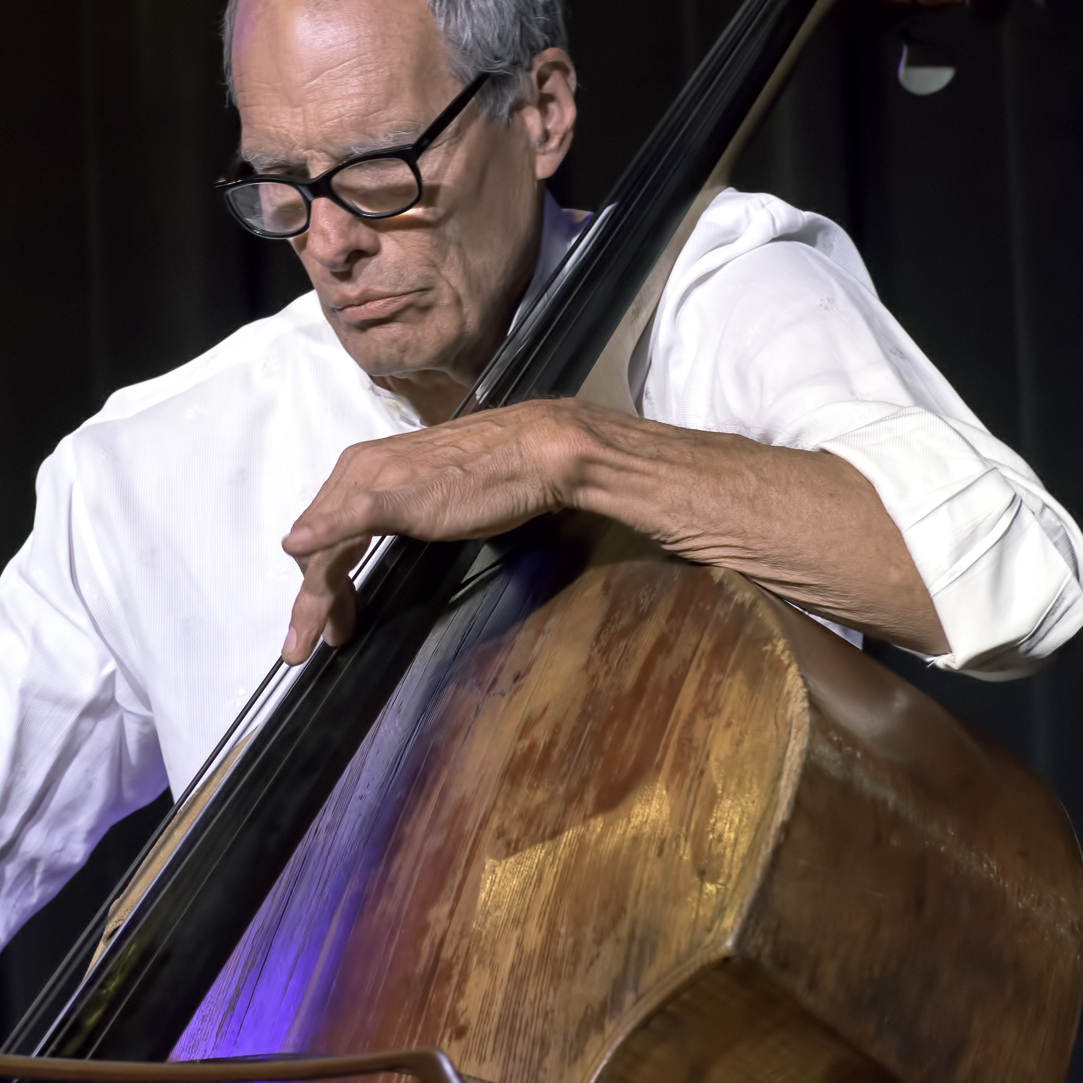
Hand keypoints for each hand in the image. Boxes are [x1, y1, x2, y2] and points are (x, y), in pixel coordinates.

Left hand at [279, 398, 949, 660]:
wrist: (784, 511)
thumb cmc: (705, 548)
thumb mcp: (597, 571)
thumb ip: (543, 573)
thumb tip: (503, 646)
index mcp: (518, 468)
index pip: (411, 494)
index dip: (352, 544)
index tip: (319, 622)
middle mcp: (515, 439)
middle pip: (386, 477)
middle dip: (328, 552)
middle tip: (298, 639)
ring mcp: (536, 437)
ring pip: (399, 471)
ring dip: (339, 536)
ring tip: (302, 597)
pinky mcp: (564, 451)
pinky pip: (455, 473)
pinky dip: (383, 505)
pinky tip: (344, 541)